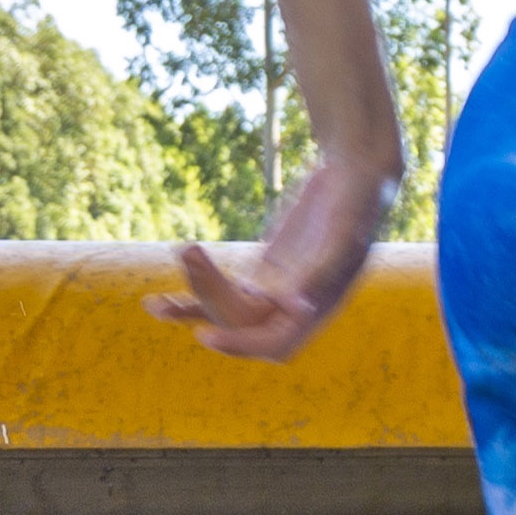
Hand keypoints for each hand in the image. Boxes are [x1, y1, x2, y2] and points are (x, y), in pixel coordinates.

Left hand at [157, 153, 393, 361]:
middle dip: (211, 297)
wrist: (356, 170)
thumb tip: (295, 306)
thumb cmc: (358, 194)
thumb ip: (323, 265)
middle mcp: (296, 305)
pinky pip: (221, 295)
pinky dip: (191, 300)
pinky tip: (157, 304)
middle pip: (242, 322)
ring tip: (174, 269)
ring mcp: (275, 291)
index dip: (242, 344)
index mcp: (321, 303)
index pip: (277, 343)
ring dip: (193, 299)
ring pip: (225, 312)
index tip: (205, 335)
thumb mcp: (345, 225)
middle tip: (190, 251)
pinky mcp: (261, 274)